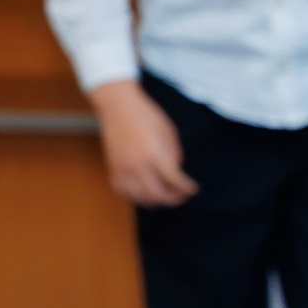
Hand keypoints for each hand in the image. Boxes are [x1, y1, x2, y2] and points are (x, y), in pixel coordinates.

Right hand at [89, 80, 196, 206]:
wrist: (118, 106)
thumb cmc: (146, 115)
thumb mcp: (169, 132)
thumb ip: (175, 155)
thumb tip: (176, 173)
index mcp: (155, 155)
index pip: (175, 181)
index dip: (187, 188)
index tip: (194, 190)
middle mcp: (139, 166)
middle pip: (158, 195)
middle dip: (173, 199)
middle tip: (181, 196)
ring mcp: (123, 170)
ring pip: (140, 198)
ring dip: (155, 202)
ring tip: (164, 197)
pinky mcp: (113, 169)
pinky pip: (123, 192)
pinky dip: (135, 197)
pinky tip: (144, 194)